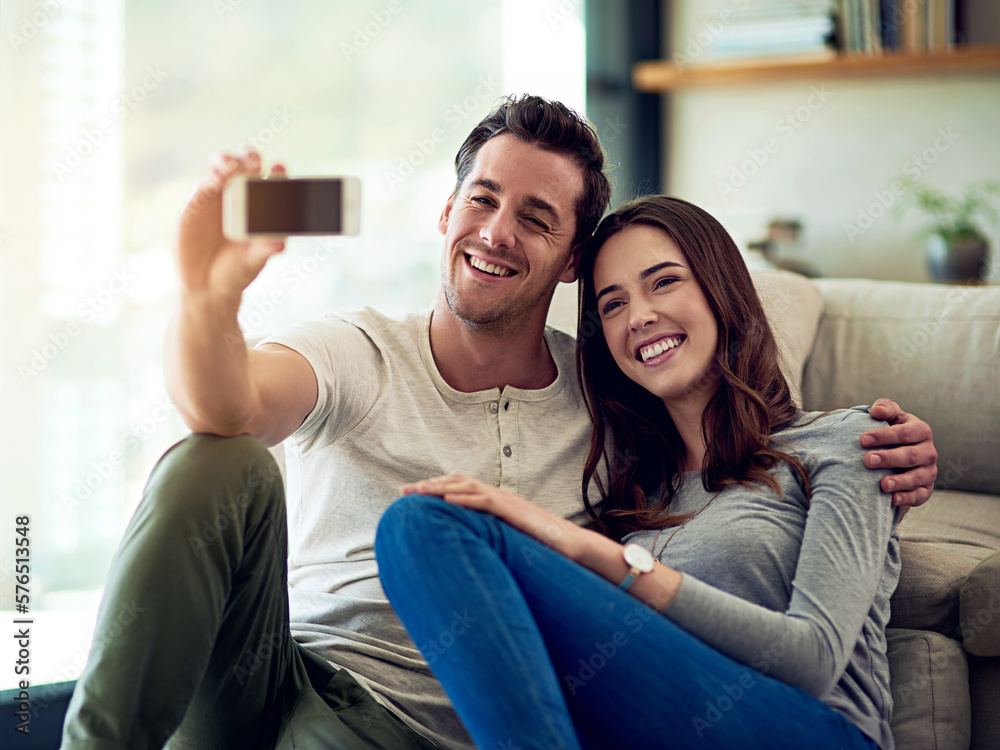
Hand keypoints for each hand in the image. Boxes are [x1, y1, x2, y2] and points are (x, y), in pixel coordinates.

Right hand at [177, 150, 285, 298]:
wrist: (207, 285)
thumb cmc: (237, 271)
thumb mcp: (253, 262)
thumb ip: (265, 250)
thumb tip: (280, 244)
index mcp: (262, 207)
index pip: (271, 182)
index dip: (277, 172)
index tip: (279, 168)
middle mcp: (242, 196)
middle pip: (246, 165)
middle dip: (250, 158)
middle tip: (253, 163)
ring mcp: (219, 196)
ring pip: (222, 167)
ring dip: (227, 161)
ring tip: (231, 167)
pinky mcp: (197, 203)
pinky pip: (203, 185)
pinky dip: (209, 181)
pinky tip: (213, 183)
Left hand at [401, 474, 585, 558]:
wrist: (571, 545)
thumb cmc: (542, 546)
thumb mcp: (509, 539)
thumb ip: (490, 537)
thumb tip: (470, 548)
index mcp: (496, 502)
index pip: (461, 487)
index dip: (437, 488)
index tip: (414, 495)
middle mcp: (499, 496)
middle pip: (458, 482)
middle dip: (430, 485)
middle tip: (405, 492)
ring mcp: (506, 502)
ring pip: (467, 487)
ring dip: (440, 487)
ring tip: (419, 491)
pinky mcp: (514, 511)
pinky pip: (485, 502)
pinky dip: (465, 498)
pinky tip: (447, 501)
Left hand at [862, 399, 937, 506]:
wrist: (901, 451)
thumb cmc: (892, 430)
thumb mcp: (891, 416)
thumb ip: (885, 408)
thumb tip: (876, 410)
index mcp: (921, 431)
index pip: (904, 433)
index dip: (884, 436)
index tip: (862, 439)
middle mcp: (929, 452)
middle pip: (910, 456)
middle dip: (889, 458)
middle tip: (867, 460)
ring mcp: (929, 471)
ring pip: (917, 478)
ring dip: (899, 482)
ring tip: (882, 484)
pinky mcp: (926, 488)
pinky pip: (919, 495)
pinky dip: (907, 498)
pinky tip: (892, 500)